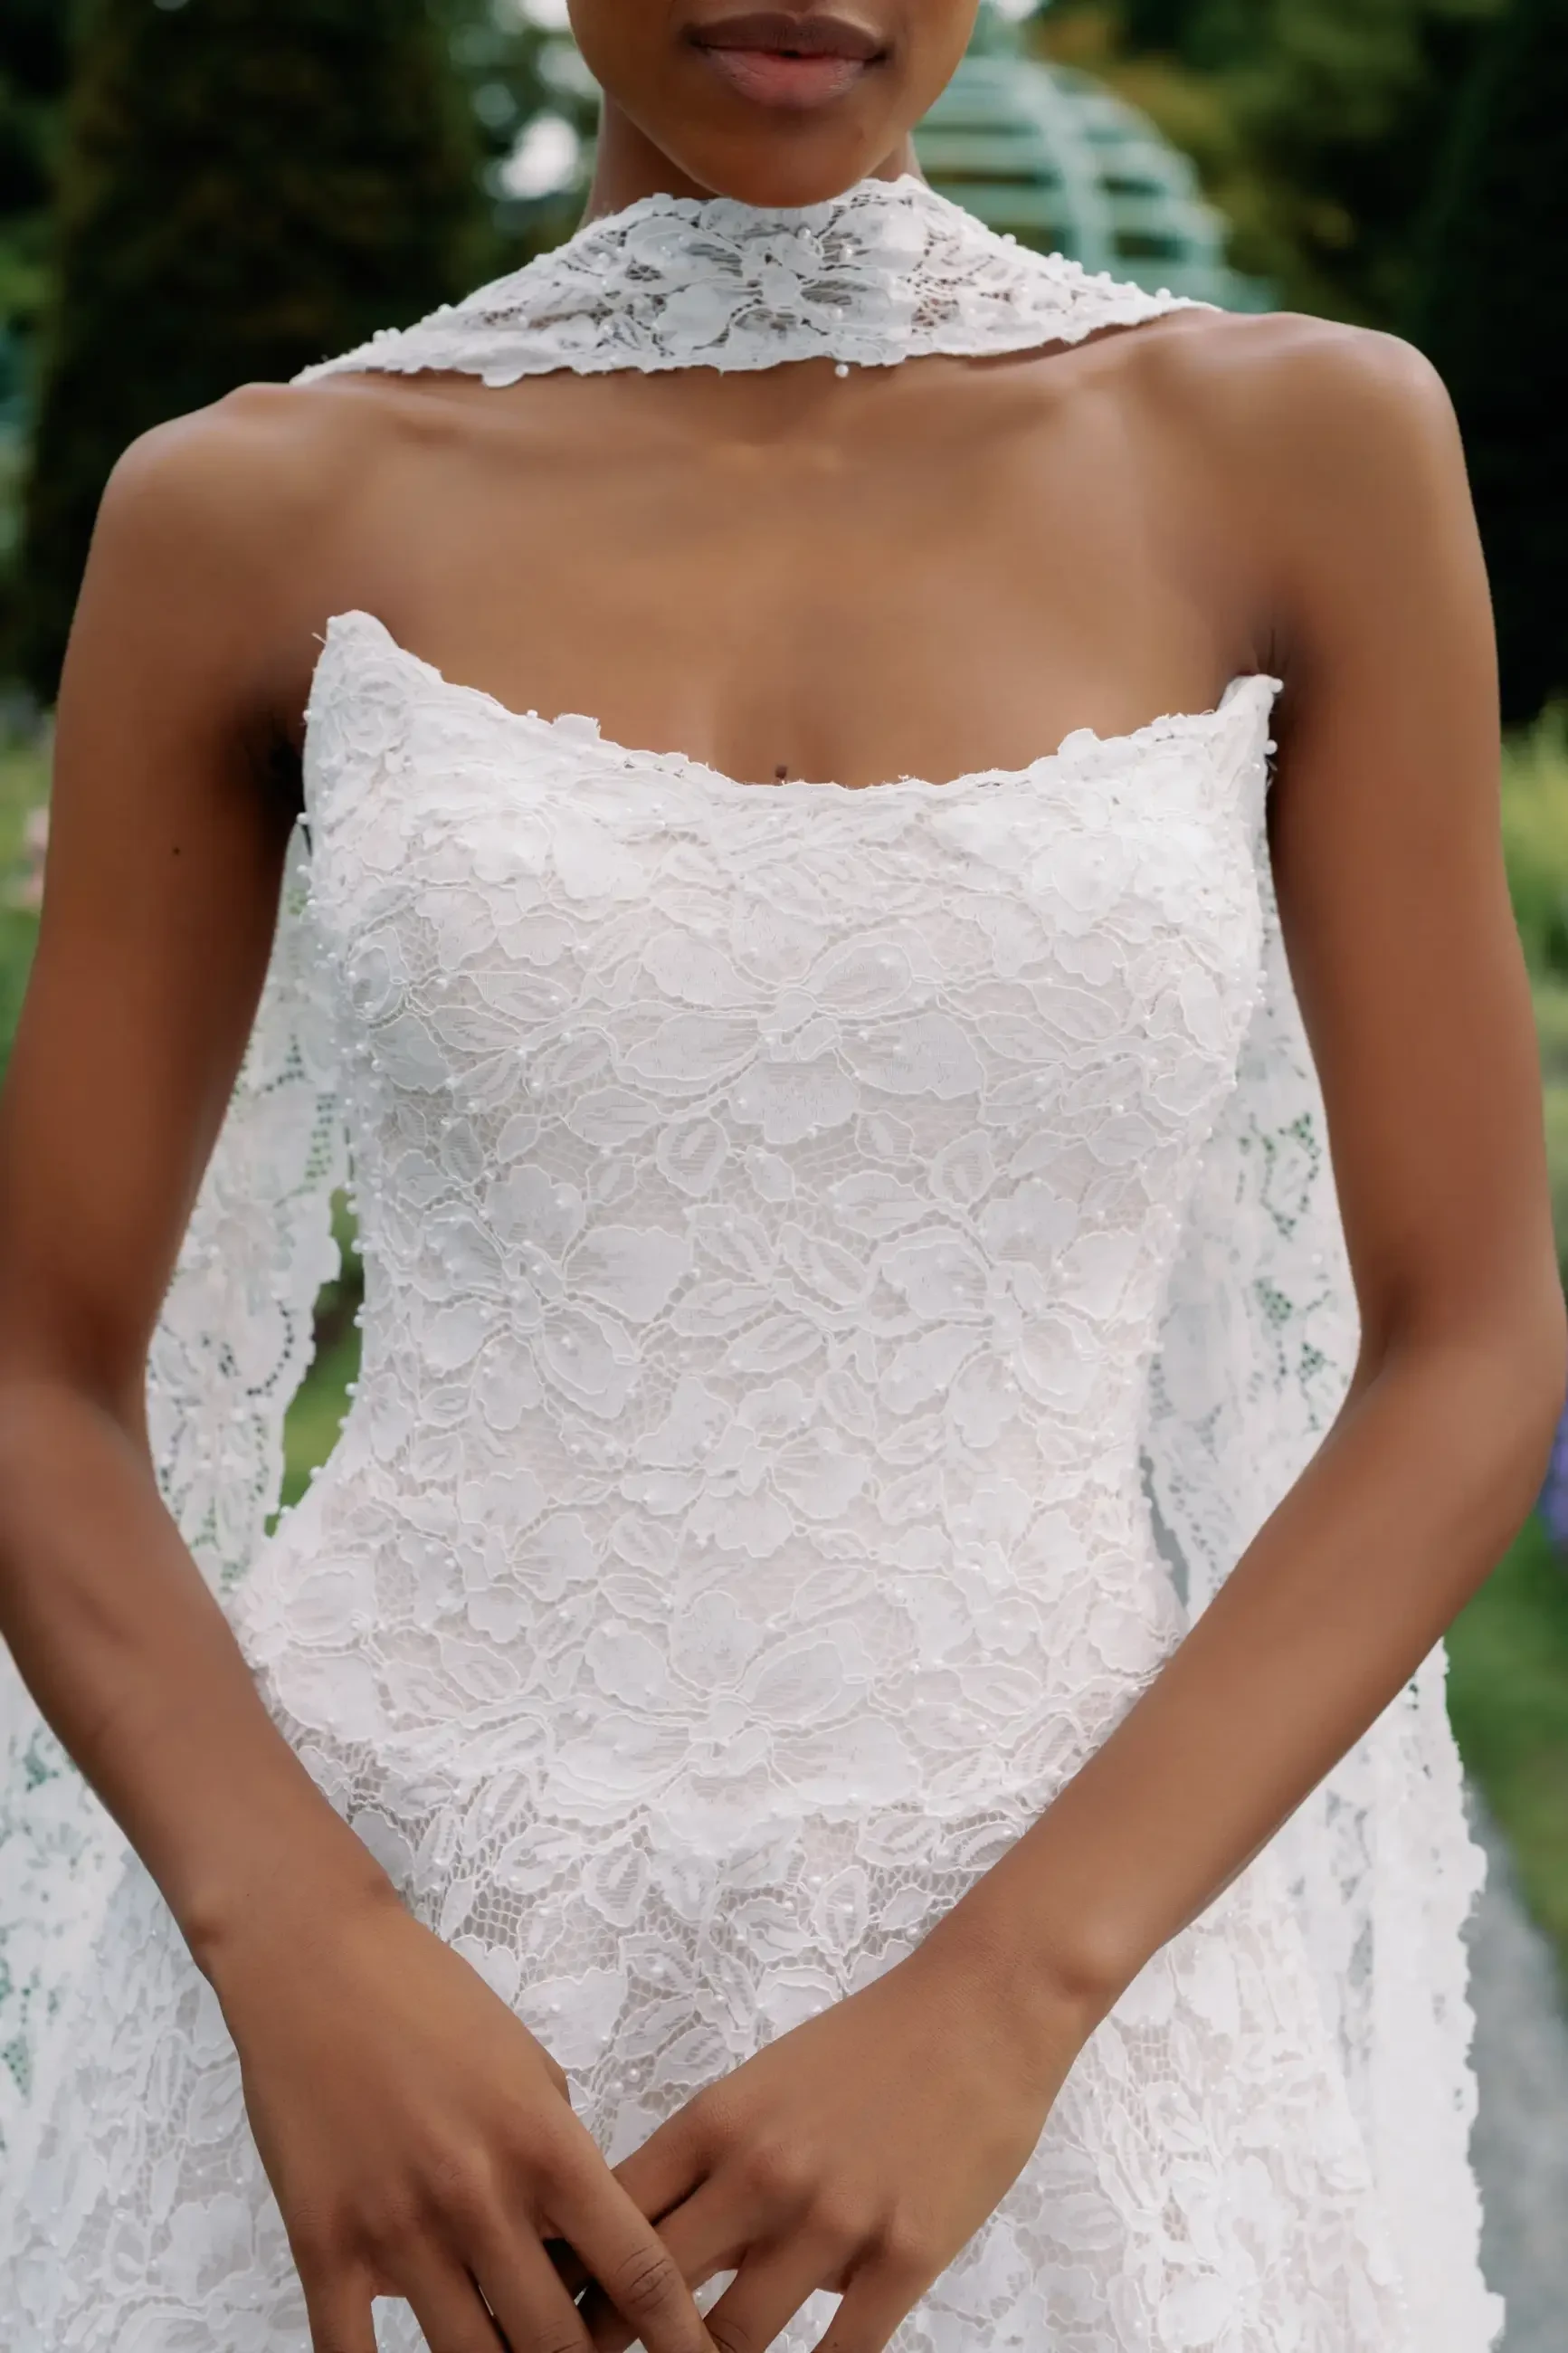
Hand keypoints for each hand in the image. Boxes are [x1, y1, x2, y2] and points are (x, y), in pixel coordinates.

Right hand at [214, 1887, 714, 2352]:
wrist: (315, 1962)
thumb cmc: (429, 2000)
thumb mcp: (528, 2066)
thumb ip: (559, 2155)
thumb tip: (580, 2245)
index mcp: (544, 2144)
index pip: (636, 2268)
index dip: (678, 2337)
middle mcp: (479, 2195)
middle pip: (558, 2341)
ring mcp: (398, 2228)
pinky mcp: (323, 2244)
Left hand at [581, 1937, 1086, 2352]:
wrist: (979, 2009)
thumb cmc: (868, 2044)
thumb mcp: (765, 2084)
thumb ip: (713, 2165)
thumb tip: (673, 2253)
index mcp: (716, 2121)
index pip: (613, 2216)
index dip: (575, 2278)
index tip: (556, 2319)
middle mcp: (762, 2170)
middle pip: (655, 2286)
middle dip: (623, 2337)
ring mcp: (835, 2216)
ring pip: (737, 2337)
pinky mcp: (906, 2252)